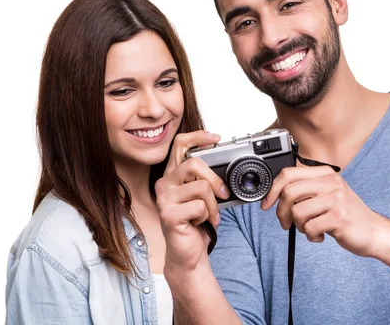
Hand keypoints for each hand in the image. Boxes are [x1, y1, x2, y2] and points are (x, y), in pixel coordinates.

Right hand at [155, 131, 229, 271]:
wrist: (188, 252)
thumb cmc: (195, 223)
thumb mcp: (204, 197)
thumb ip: (207, 180)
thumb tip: (227, 170)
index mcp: (173, 175)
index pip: (180, 145)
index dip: (198, 137)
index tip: (216, 138)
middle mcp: (164, 183)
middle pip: (195, 164)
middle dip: (215, 181)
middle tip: (222, 195)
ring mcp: (163, 198)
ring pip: (201, 187)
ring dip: (213, 205)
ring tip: (207, 215)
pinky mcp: (168, 214)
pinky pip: (200, 206)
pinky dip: (207, 216)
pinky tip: (199, 224)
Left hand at [261, 166, 385, 256]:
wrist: (374, 232)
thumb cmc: (347, 215)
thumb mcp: (328, 194)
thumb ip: (306, 190)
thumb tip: (275, 195)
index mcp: (325, 173)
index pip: (288, 173)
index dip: (272, 190)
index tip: (266, 204)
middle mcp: (330, 182)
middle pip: (289, 192)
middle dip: (281, 212)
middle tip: (285, 223)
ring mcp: (335, 199)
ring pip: (297, 212)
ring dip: (299, 226)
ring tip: (312, 228)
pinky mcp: (338, 217)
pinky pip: (309, 228)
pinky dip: (311, 236)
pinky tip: (321, 235)